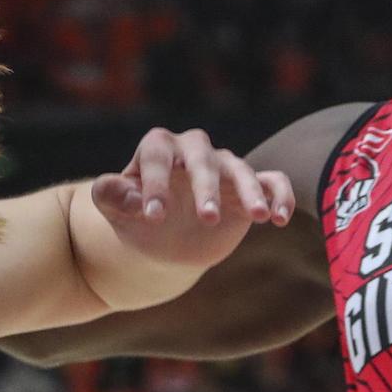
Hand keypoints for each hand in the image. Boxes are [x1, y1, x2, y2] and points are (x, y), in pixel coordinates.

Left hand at [90, 127, 295, 273]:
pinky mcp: (248, 189)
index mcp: (158, 150)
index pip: (157, 155)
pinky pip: (273, 182)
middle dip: (206, 187)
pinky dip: (280, 195)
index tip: (154, 217)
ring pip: (242, 169)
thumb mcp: (118, 212)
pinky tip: (279, 219)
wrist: (163, 242)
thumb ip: (112, 197)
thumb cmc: (137, 219)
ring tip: (259, 216)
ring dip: (251, 191)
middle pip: (203, 159)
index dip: (155, 183)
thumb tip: (111, 189)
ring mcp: (224, 168)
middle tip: (206, 218)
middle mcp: (194, 152)